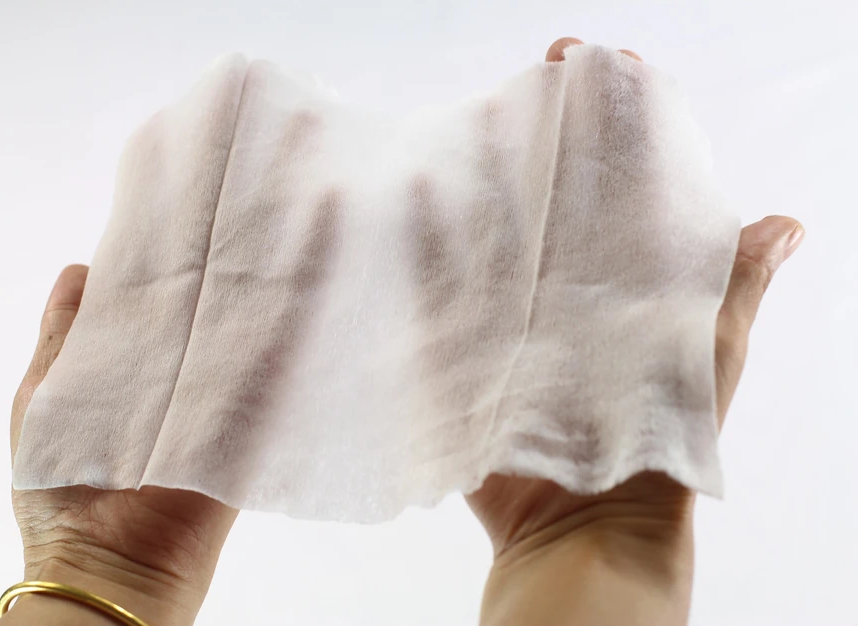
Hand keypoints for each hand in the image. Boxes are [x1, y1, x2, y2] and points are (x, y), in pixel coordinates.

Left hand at [3, 265, 236, 625]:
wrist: (106, 565)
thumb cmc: (58, 487)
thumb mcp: (41, 398)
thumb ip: (60, 338)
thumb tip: (81, 270)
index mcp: (123, 375)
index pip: (148, 315)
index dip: (161, 279)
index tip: (179, 238)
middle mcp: (168, 389)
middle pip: (195, 330)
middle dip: (209, 293)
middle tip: (231, 246)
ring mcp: (206, 415)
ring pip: (231, 358)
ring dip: (244, 324)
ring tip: (263, 274)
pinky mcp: (240, 442)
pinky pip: (259, 398)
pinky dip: (271, 366)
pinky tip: (283, 326)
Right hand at [466, 37, 804, 625]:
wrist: (587, 523)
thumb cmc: (662, 437)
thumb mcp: (707, 355)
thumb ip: (733, 292)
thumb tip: (786, 225)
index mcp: (623, 275)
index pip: (618, 177)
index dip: (614, 118)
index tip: (602, 64)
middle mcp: (565, 283)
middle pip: (549, 191)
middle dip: (541, 131)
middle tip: (534, 80)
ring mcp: (512, 314)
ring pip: (493, 234)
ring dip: (481, 183)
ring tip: (467, 128)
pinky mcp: (470, 350)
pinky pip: (445, 298)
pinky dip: (429, 261)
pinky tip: (413, 215)